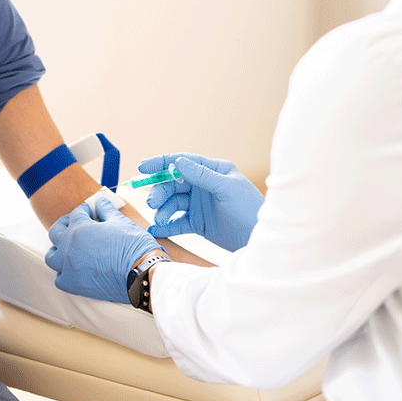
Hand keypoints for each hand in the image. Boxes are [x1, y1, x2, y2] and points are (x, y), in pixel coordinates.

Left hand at [45, 197, 162, 302]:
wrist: (143, 275)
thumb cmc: (134, 247)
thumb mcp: (120, 221)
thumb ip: (105, 210)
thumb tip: (99, 203)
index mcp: (79, 229)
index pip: (76, 214)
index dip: (84, 210)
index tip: (90, 211)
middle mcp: (69, 248)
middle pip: (56, 232)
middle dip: (65, 224)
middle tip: (73, 223)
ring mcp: (69, 268)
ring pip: (52, 256)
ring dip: (58, 248)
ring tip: (67, 246)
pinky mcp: (75, 285)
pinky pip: (59, 278)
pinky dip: (63, 272)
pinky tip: (72, 268)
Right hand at [143, 153, 263, 251]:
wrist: (259, 239)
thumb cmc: (248, 209)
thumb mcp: (225, 188)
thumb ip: (201, 175)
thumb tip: (177, 161)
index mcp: (212, 171)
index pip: (182, 162)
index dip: (161, 163)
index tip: (142, 168)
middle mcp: (204, 186)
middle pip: (173, 184)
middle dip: (160, 191)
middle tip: (153, 203)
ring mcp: (200, 205)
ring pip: (173, 203)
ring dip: (163, 210)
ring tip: (160, 219)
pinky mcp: (198, 223)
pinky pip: (177, 222)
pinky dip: (166, 225)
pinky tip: (157, 229)